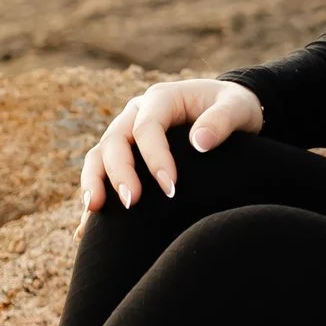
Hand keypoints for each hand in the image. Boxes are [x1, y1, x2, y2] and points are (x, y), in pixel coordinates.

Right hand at [79, 77, 263, 218]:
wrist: (229, 110)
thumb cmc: (236, 108)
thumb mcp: (239, 108)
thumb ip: (223, 121)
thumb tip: (200, 143)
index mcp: (162, 98)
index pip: (146, 127)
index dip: (155, 158)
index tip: (171, 188)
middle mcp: (137, 113)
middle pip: (114, 140)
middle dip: (119, 173)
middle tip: (132, 203)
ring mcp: (127, 132)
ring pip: (99, 154)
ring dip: (94, 182)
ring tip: (95, 211)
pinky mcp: (127, 153)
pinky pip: (102, 171)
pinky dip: (95, 194)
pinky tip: (87, 226)